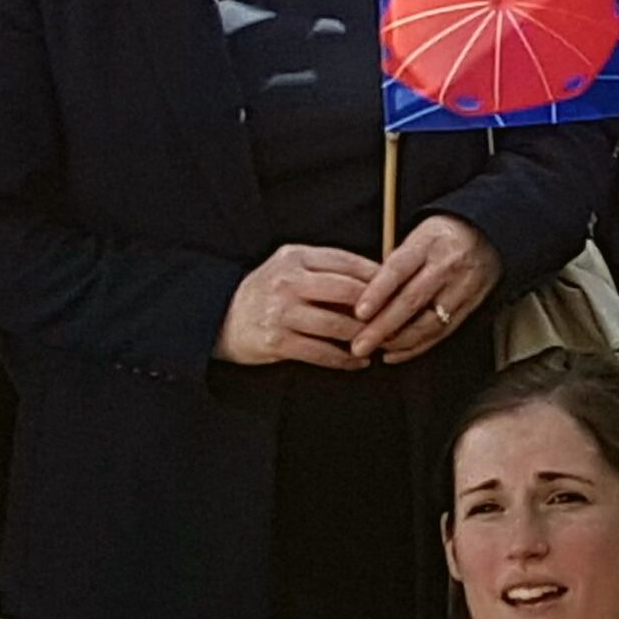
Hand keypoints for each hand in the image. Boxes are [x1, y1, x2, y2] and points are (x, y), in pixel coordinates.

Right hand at [217, 245, 385, 370]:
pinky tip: (358, 362)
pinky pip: (322, 352)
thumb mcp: (290, 268)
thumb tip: (377, 279)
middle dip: (378, 309)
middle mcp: (288, 281)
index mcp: (295, 256)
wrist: (219, 317)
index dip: (379, 277)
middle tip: (396, 320)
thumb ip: (326, 270)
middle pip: (349, 293)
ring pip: (339, 325)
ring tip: (380, 343)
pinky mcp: (277, 341)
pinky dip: (345, 360)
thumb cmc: (265, 292)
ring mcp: (282, 312)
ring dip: (365, 338)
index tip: (399, 290)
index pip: (348, 262)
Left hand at [355, 215, 500, 364]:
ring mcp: (461, 288)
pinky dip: (416, 347)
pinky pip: (441, 333)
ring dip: (399, 341)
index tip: (359, 312)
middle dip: (382, 327)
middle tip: (359, 345)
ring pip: (428, 323)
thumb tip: (363, 294)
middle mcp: (447, 266)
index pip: (399, 268)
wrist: (486, 234)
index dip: (378, 292)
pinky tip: (395, 353)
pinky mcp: (470, 306)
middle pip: (411, 301)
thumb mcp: (417, 235)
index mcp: (428, 242)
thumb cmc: (442, 236)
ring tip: (375, 351)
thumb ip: (395, 262)